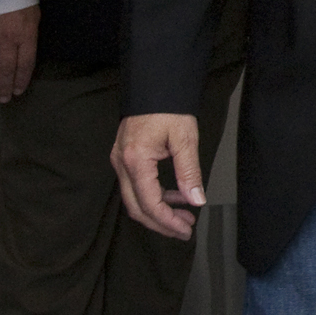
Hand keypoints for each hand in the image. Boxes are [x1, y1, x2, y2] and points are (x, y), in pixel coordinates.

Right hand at [0, 4, 39, 101]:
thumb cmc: (23, 0)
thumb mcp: (35, 18)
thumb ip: (31, 38)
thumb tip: (25, 58)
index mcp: (26, 36)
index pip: (25, 64)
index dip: (21, 80)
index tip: (18, 92)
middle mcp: (8, 39)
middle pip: (6, 68)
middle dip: (4, 86)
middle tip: (3, 100)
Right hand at [111, 113, 203, 240]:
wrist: (154, 84)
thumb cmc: (169, 107)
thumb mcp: (185, 138)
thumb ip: (189, 172)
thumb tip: (196, 200)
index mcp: (135, 160)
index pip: (149, 204)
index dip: (167, 222)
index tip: (186, 230)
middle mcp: (121, 164)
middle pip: (136, 207)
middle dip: (161, 223)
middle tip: (184, 229)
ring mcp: (119, 161)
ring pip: (134, 199)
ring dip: (158, 211)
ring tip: (184, 215)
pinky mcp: (124, 157)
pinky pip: (135, 186)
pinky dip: (154, 196)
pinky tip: (174, 196)